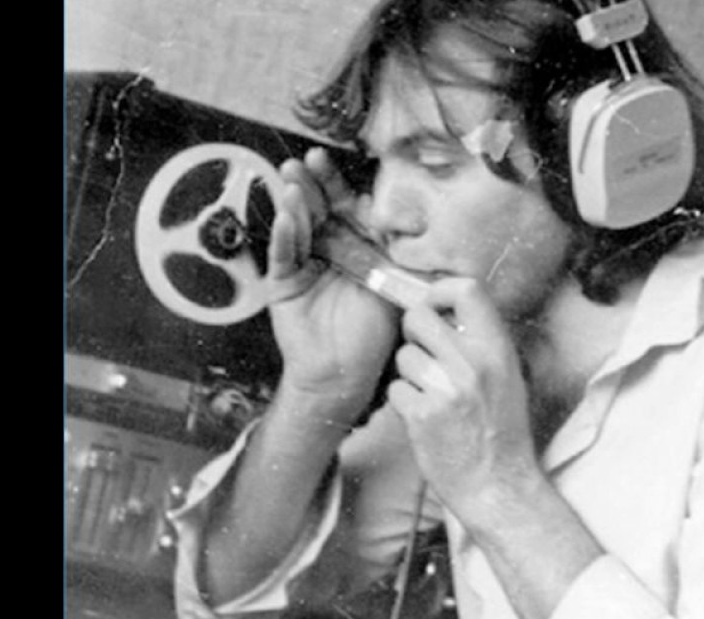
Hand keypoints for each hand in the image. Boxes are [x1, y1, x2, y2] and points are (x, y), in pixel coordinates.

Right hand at [266, 147, 398, 414]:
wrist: (344, 373)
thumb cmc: (374, 332)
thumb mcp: (395, 286)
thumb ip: (400, 252)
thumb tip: (420, 217)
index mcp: (355, 244)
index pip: (346, 206)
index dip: (337, 184)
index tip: (329, 160)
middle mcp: (327, 249)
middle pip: (318, 209)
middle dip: (311, 184)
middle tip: (303, 162)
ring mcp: (303, 265)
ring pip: (298, 227)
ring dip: (294, 205)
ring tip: (292, 184)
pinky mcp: (283, 284)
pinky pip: (283, 257)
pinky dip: (284, 238)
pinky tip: (285, 219)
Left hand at [386, 278, 542, 517]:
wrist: (498, 486)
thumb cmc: (502, 432)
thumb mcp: (508, 377)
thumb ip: (481, 343)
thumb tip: (447, 310)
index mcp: (498, 349)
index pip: (467, 289)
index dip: (441, 291)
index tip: (435, 305)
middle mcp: (473, 363)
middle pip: (419, 316)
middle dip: (414, 333)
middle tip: (424, 352)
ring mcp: (446, 388)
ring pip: (404, 356)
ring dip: (410, 373)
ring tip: (432, 395)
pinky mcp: (422, 415)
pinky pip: (396, 389)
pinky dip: (405, 402)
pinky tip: (425, 418)